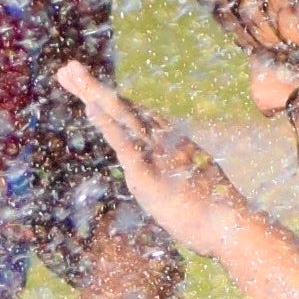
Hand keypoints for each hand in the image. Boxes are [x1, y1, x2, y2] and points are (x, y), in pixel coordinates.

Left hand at [55, 59, 272, 256]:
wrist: (229, 230)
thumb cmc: (207, 217)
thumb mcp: (179, 194)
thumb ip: (166, 182)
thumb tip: (158, 184)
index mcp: (164, 148)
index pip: (131, 119)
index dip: (107, 101)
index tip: (85, 84)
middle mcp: (160, 144)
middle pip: (123, 109)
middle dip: (94, 88)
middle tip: (68, 68)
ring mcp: (155, 156)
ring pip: (121, 118)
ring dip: (95, 95)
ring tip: (72, 74)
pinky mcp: (149, 175)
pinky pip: (124, 145)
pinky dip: (107, 125)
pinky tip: (90, 107)